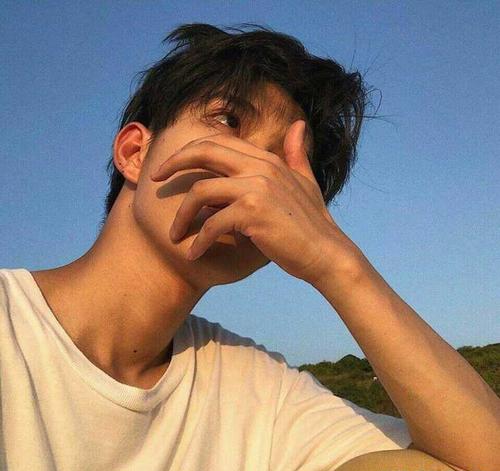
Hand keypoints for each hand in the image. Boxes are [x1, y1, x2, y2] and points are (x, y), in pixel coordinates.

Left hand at [150, 120, 359, 285]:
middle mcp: (260, 167)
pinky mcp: (252, 213)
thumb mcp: (306, 182)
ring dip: (182, 217)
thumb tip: (298, 126)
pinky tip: (194, 254)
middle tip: (154, 182)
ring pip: (201, 192)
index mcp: (267, 159)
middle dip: (173, 164)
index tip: (170, 167)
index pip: (218, 142)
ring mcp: (256, 188)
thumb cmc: (313, 222)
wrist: (326, 253)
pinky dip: (199, 241)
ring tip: (175, 236)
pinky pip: (212, 224)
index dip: (189, 151)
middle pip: (204, 152)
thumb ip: (296, 154)